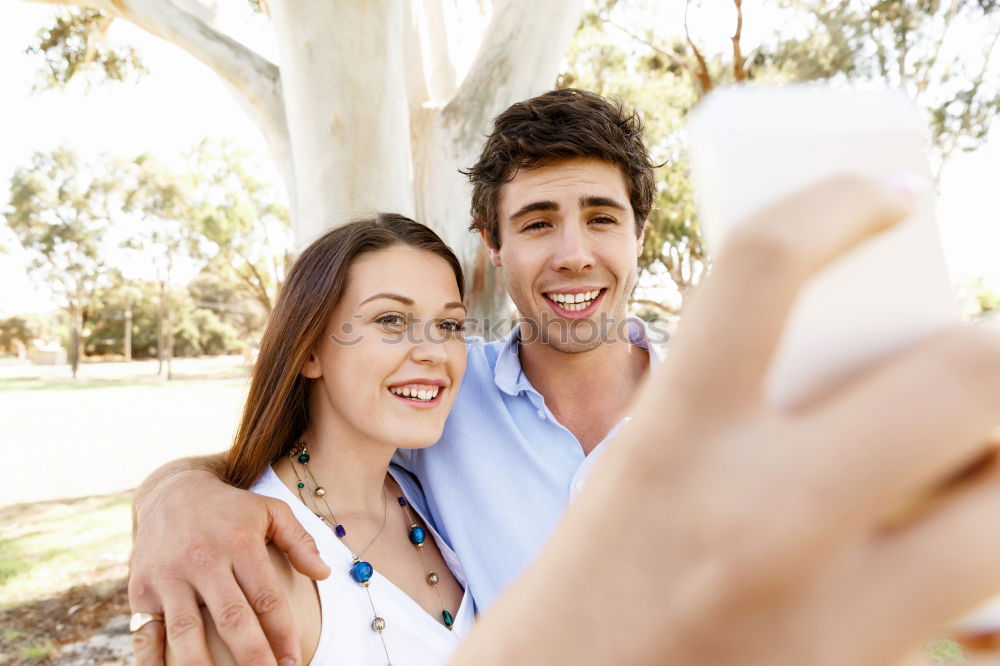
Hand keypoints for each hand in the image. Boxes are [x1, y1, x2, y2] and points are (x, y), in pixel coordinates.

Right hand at [129, 469, 329, 665]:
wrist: (171, 491)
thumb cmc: (230, 509)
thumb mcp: (270, 511)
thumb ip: (299, 541)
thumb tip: (324, 573)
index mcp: (239, 543)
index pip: (266, 598)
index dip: (282, 634)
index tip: (294, 662)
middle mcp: (204, 560)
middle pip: (231, 618)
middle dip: (253, 656)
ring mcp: (169, 576)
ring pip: (187, 631)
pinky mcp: (141, 589)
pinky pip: (146, 634)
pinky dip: (152, 663)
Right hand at [454, 175, 999, 664]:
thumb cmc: (593, 586)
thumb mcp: (639, 475)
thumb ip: (739, 412)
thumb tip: (871, 369)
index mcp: (670, 442)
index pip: (761, 266)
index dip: (837, 200)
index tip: (891, 193)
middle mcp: (758, 515)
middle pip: (961, 370)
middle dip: (984, 349)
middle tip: (962, 357)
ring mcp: (826, 608)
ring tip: (966, 462)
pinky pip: (993, 603)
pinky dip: (996, 579)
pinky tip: (969, 576)